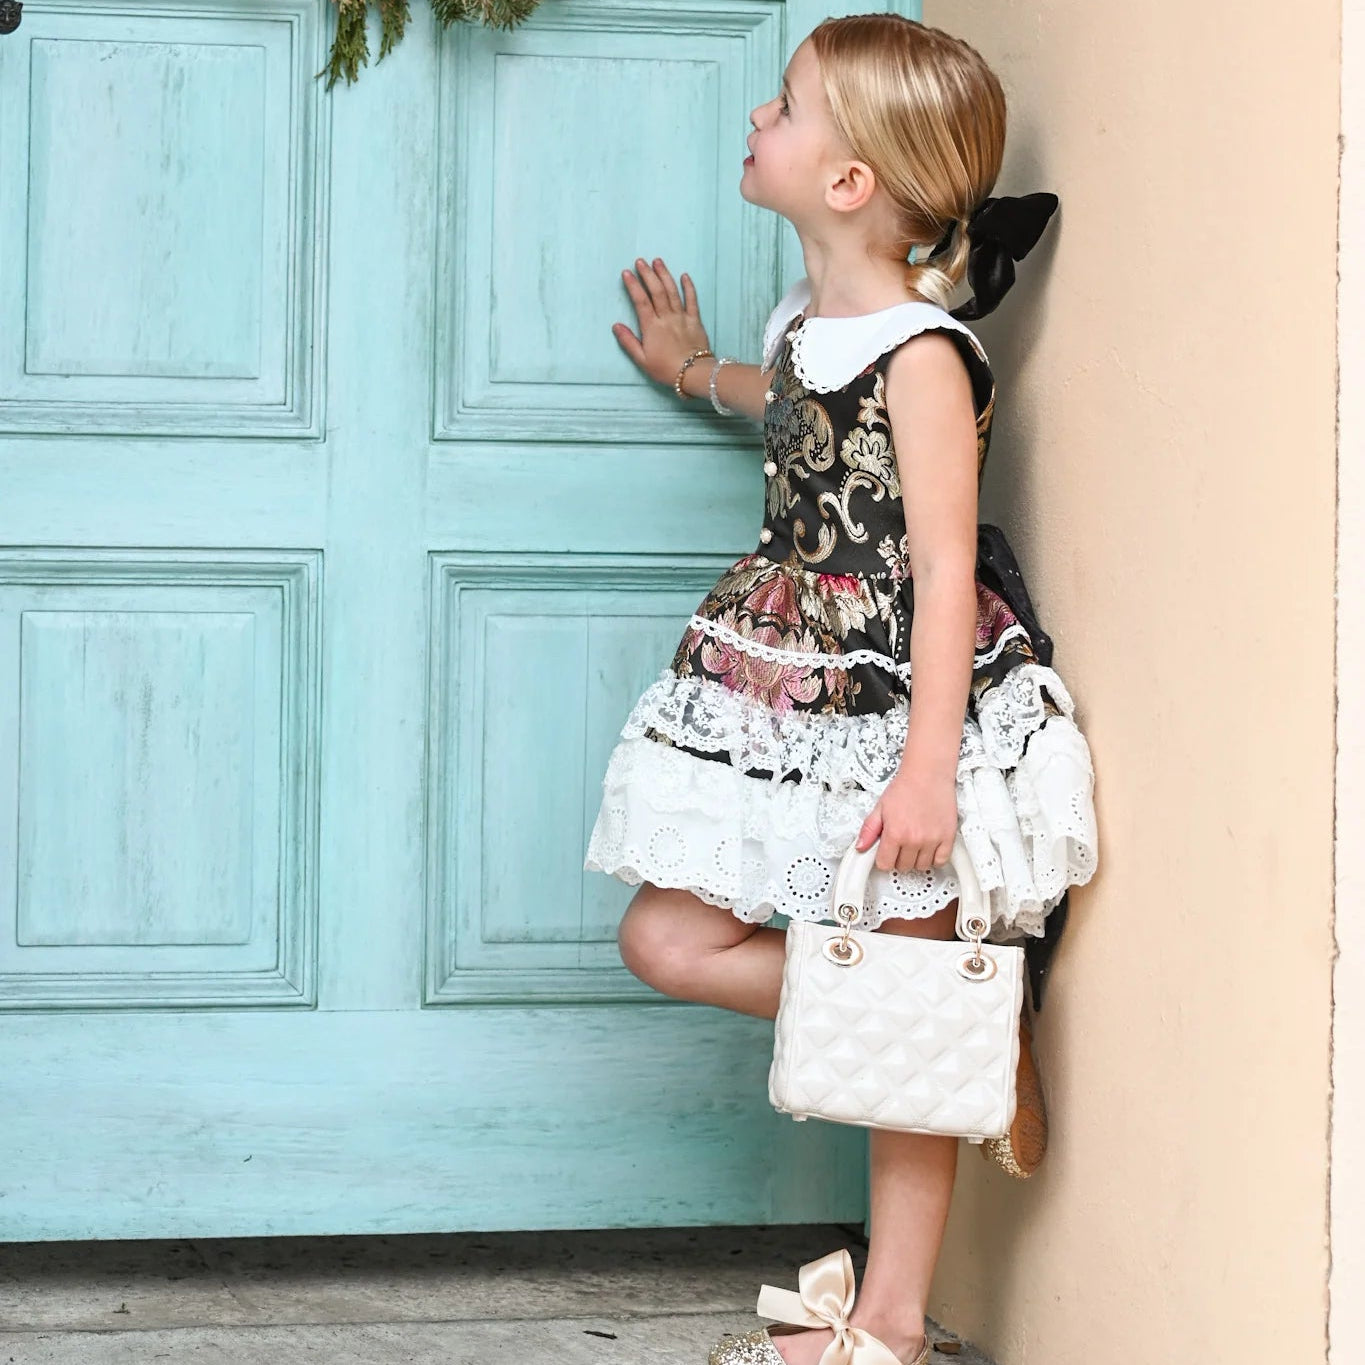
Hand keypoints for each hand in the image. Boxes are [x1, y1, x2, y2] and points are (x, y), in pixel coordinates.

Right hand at [613, 257, 712, 387]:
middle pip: (656, 291)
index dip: (633, 285)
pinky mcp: (695, 320)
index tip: (627, 272)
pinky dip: (688, 287)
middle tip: (640, 261)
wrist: (693, 374)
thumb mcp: (642, 360)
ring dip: (664, 275)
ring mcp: (682, 317)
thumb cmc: (665, 369)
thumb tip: (616, 325)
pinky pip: (692, 300)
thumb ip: (628, 342)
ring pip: (672, 292)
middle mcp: (666, 318)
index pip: (640, 301)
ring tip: (658, 261)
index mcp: (652, 327)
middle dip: (648, 274)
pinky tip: (684, 276)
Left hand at [854, 765, 957, 872]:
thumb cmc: (905, 788)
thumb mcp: (880, 807)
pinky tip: (929, 847)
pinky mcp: (948, 837)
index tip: (886, 852)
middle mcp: (914, 839)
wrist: (928, 774)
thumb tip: (860, 847)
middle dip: (899, 858)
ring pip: (922, 866)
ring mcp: (932, 840)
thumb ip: (869, 830)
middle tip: (900, 843)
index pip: (885, 864)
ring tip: (914, 843)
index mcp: (895, 833)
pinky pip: (941, 861)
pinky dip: (934, 858)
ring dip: (916, 858)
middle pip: (903, 867)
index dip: (883, 858)